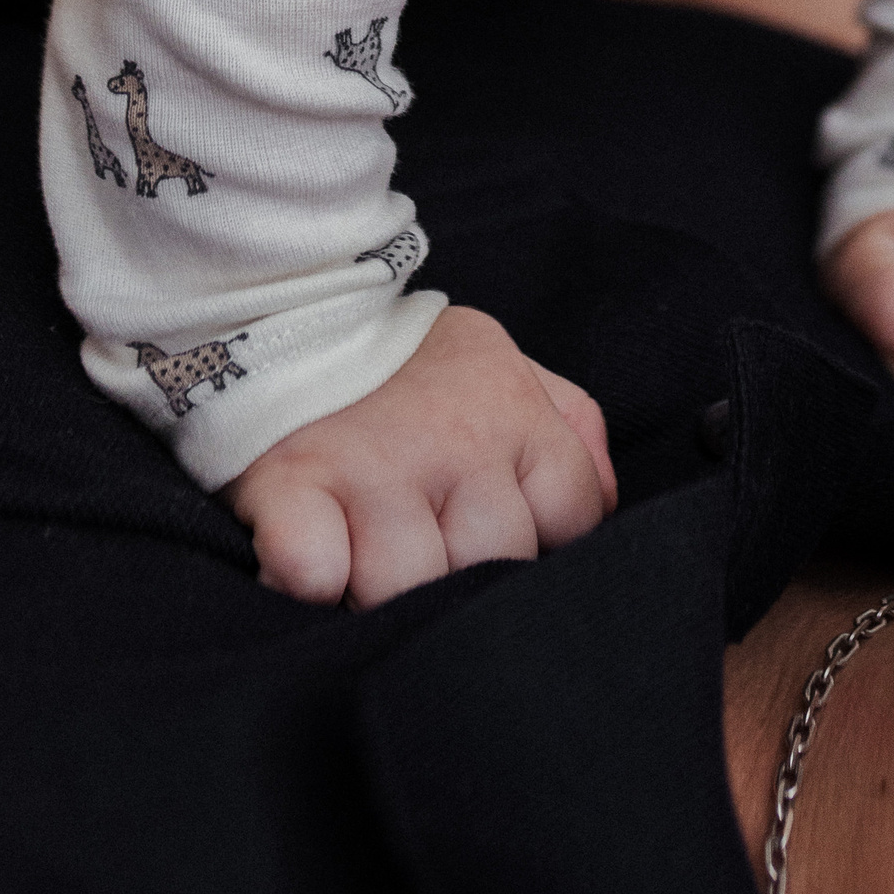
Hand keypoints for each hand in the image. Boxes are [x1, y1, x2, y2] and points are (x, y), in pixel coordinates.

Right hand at [226, 304, 617, 606]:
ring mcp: (373, 467)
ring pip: (408, 588)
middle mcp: (455, 441)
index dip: (536, 538)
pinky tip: (315, 559)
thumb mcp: (504, 368)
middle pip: (492, 566)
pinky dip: (310, 582)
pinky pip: (314, 574)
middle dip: (460, 571)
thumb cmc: (406, 364)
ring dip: (380, 590)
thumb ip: (571, 426)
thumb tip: (604, 506)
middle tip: (421, 537)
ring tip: (362, 548)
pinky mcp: (292, 487)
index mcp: (514, 412)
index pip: (572, 520)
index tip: (488, 523)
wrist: (289, 303)